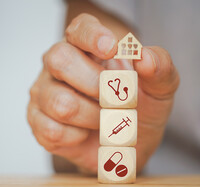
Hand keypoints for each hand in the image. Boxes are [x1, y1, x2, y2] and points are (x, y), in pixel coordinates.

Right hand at [27, 14, 178, 173]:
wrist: (126, 144)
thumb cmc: (139, 108)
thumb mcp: (160, 88)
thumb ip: (160, 67)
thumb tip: (144, 57)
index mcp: (85, 47)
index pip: (79, 29)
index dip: (92, 36)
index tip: (112, 49)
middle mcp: (57, 65)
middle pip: (60, 60)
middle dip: (96, 84)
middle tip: (118, 100)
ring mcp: (44, 93)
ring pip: (60, 103)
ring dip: (93, 117)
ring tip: (105, 120)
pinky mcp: (38, 122)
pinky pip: (53, 131)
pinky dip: (78, 137)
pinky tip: (85, 133)